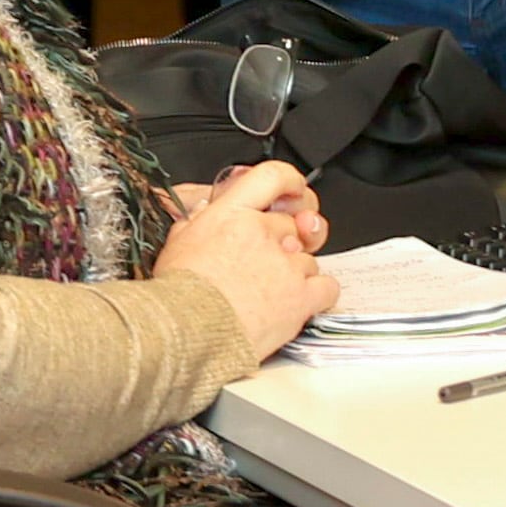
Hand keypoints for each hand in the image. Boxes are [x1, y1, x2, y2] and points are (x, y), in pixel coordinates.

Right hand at [155, 159, 338, 359]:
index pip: (272, 176)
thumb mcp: (178, 242)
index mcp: (231, 214)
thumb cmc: (179, 293)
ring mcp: (286, 264)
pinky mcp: (302, 296)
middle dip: (281, 242)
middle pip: (290, 224)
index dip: (289, 181)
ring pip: (308, 257)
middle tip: (262, 262)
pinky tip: (297, 299)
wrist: (189, 330)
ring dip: (294, 271)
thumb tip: (208, 213)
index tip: (292, 191)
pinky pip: (327, 285)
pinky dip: (317, 292)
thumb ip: (201, 221)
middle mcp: (263, 232)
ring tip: (267, 291)